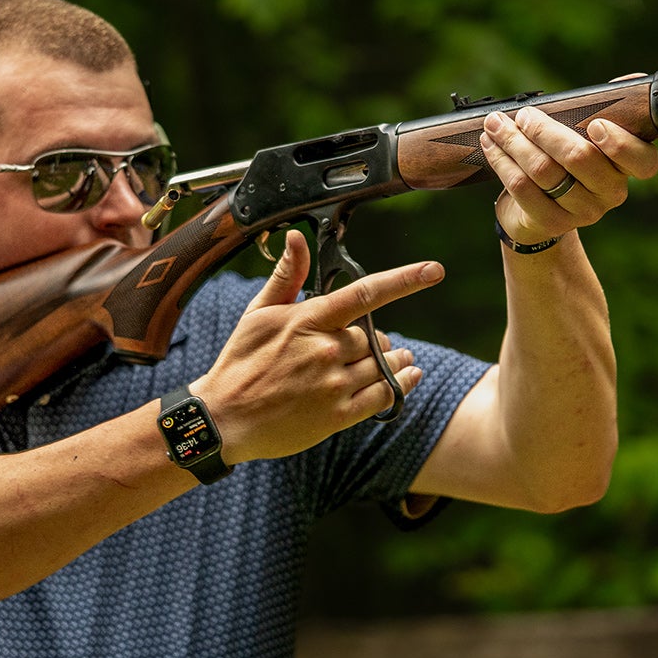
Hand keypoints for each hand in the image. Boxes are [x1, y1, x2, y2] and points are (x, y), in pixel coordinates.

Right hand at [192, 230, 443, 462]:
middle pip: (373, 337)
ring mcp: (334, 385)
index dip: (404, 280)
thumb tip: (296, 238)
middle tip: (365, 345)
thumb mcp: (258, 313)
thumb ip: (287, 276)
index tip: (433, 270)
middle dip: (374, 339)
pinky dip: (401, 384)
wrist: (225, 419)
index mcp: (308, 320)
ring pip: (383, 365)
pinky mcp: (338, 416)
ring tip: (398, 358)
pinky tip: (408, 376)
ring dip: (394, 360)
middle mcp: (326, 350)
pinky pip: (384, 395)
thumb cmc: (240, 362)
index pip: (364, 294)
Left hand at [481, 75, 657, 246]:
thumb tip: (631, 80)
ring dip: (514, 141)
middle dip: (544, 130)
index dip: (620, 144)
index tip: (595, 124)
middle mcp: (611, 192)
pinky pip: (522, 187)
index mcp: (627, 167)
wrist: (538, 210)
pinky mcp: (552, 222)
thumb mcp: (587, 134)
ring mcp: (583, 212)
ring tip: (495, 124)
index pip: (643, 162)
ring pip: (544, 170)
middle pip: (579, 157)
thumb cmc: (567, 159)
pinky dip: (502, 161)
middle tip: (523, 115)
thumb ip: (604, 109)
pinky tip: (490, 146)